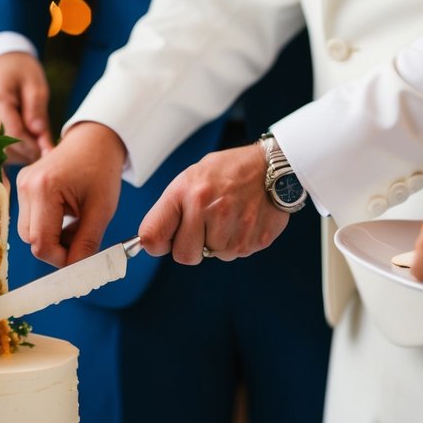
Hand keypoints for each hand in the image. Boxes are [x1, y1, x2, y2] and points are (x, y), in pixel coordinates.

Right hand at [0, 52, 53, 163]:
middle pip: (2, 144)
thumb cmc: (22, 69)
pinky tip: (19, 149)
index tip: (47, 152)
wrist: (1, 59)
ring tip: (34, 146)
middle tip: (43, 152)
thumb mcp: (36, 85)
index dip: (31, 146)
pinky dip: (5, 150)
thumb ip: (37, 111)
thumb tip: (39, 137)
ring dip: (15, 153)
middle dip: (24, 152)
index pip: (14, 132)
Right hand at [15, 122, 125, 266]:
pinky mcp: (22, 187)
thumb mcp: (102, 210)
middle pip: (31, 240)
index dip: (61, 259)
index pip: (41, 243)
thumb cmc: (102, 170)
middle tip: (83, 239)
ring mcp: (21, 185)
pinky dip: (49, 226)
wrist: (95, 140)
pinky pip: (30, 219)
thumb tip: (78, 271)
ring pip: (29, 232)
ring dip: (53, 238)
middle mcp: (25, 187)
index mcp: (44, 189)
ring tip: (77, 224)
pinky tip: (68, 216)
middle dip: (57, 248)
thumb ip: (88, 243)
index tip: (83, 259)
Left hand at [139, 144, 288, 264]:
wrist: (272, 166)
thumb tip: (150, 243)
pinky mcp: (254, 239)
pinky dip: (238, 240)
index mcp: (187, 192)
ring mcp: (234, 226)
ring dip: (219, 241)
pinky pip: (237, 253)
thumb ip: (171, 210)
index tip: (165, 240)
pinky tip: (245, 218)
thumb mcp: (192, 178)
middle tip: (206, 223)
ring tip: (231, 215)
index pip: (152, 236)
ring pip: (214, 255)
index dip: (158, 244)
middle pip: (184, 256)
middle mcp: (208, 209)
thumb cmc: (226, 173)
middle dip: (193, 245)